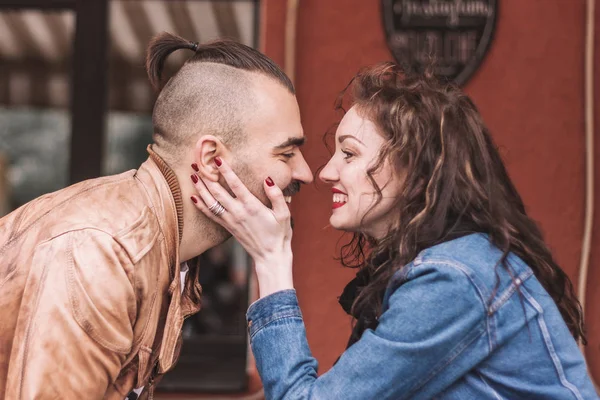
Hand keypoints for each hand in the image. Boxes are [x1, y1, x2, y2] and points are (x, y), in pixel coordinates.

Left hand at [190, 158, 293, 297]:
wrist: (270, 256)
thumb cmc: (279, 234)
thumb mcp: (284, 214)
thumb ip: (276, 195)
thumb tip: (267, 179)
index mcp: (252, 206)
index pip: (235, 185)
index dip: (225, 171)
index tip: (217, 159)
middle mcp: (238, 212)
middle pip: (217, 192)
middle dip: (206, 177)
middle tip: (197, 163)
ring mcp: (231, 221)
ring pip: (211, 202)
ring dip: (200, 188)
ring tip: (192, 175)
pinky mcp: (227, 227)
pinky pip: (211, 215)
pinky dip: (201, 206)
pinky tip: (193, 197)